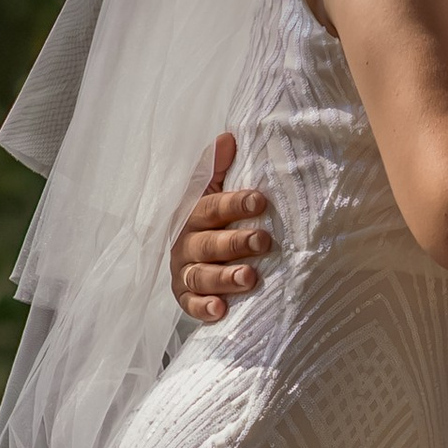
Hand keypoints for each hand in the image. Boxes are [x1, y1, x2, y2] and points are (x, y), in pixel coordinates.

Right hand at [171, 132, 275, 321]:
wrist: (196, 257)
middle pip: (207, 243)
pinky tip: (221, 310)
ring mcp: (184, 272)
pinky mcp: (185, 298)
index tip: (261, 200)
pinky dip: (204, 307)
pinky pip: (191, 305)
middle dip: (235, 242)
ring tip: (249, 278)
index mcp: (193, 214)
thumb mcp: (214, 191)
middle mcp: (185, 243)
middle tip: (263, 241)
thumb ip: (218, 168)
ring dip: (224, 277)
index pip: (212, 207)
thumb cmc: (214, 220)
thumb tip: (228, 137)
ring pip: (201, 275)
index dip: (235, 203)